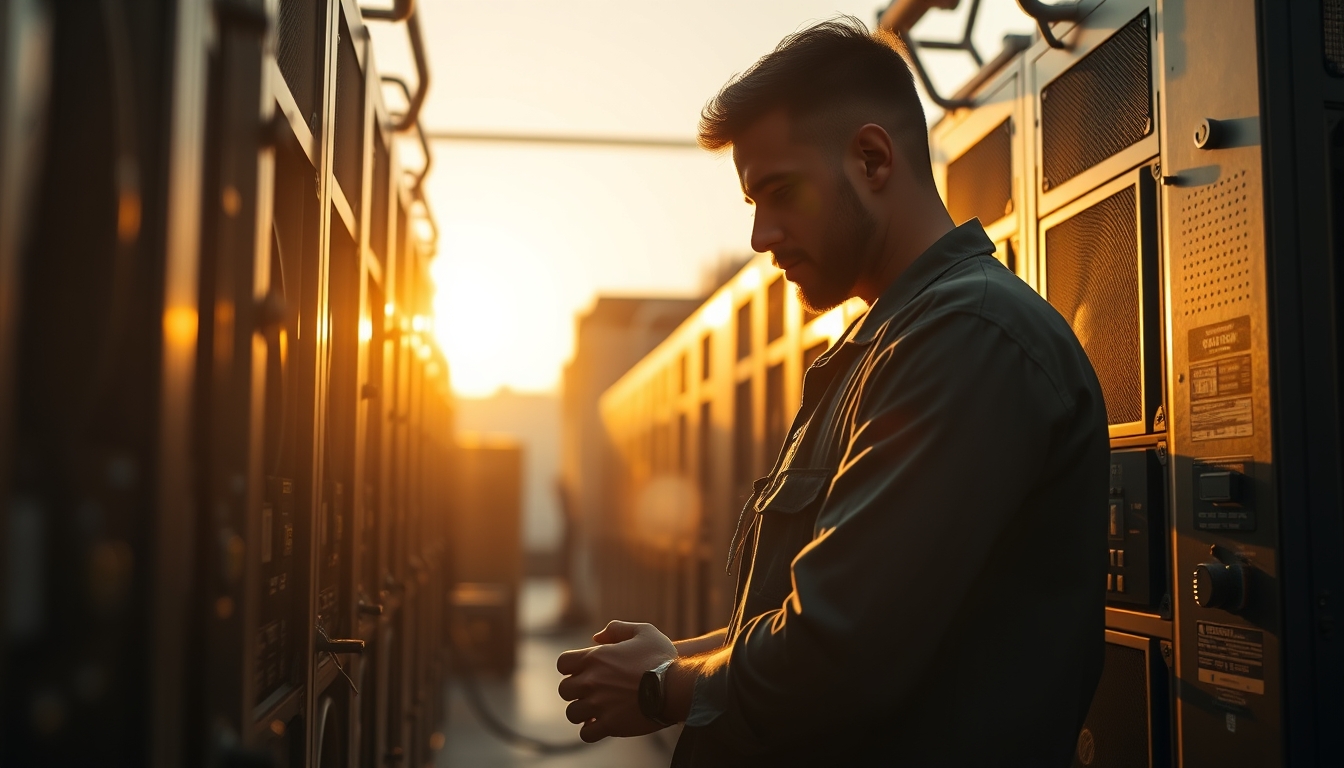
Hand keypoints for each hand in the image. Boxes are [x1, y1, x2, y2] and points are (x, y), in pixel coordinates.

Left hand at [556, 620, 676, 741]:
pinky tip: (602, 724)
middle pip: (564, 690)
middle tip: (592, 692)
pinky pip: (586, 733)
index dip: (571, 668)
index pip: (562, 664)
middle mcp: (591, 681)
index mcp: (595, 657)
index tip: (583, 672)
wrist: (677, 686)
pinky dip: (591, 730)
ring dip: (582, 712)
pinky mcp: (609, 725)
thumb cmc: (661, 658)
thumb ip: (617, 629)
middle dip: (576, 691)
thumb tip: (596, 638)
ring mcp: (598, 705)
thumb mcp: (643, 632)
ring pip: (572, 713)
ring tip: (596, 710)